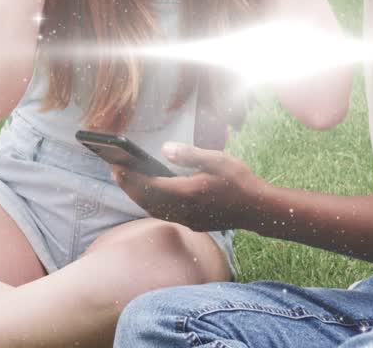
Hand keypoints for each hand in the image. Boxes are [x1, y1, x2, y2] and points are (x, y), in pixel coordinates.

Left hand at [113, 143, 264, 232]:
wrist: (257, 209)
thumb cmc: (239, 181)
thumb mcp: (218, 160)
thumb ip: (190, 154)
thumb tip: (164, 149)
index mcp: (189, 192)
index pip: (152, 186)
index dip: (132, 177)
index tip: (117, 166)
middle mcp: (185, 210)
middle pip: (148, 200)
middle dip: (129, 186)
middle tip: (115, 171)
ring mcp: (188, 219)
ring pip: (154, 210)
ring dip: (138, 197)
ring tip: (126, 181)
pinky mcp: (192, 223)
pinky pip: (164, 215)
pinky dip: (151, 204)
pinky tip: (149, 195)